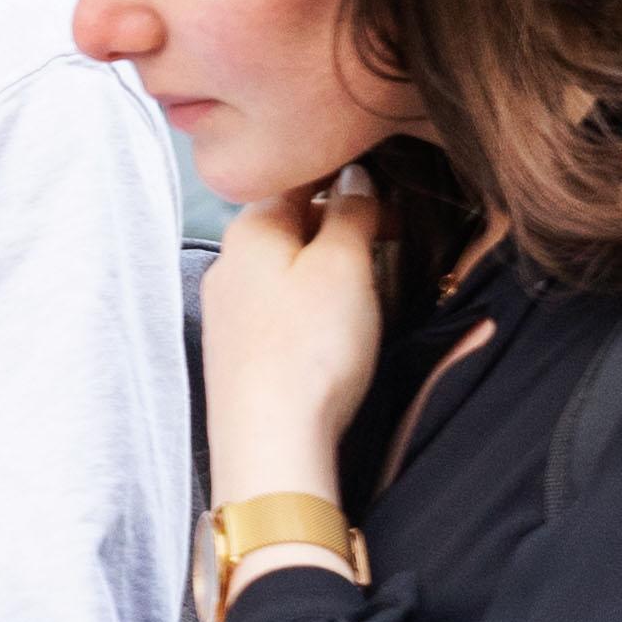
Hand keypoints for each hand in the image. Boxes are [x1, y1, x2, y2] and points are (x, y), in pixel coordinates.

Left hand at [198, 167, 388, 509]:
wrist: (269, 441)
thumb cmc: (308, 351)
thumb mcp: (345, 264)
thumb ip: (351, 212)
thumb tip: (355, 180)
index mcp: (249, 229)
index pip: (300, 179)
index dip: (350, 180)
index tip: (392, 195)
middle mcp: (228, 263)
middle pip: (291, 222)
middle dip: (341, 223)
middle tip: (393, 238)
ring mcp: (228, 310)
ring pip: (285, 266)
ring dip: (329, 264)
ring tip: (370, 280)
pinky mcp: (237, 350)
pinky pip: (279, 307)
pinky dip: (311, 303)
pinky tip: (334, 323)